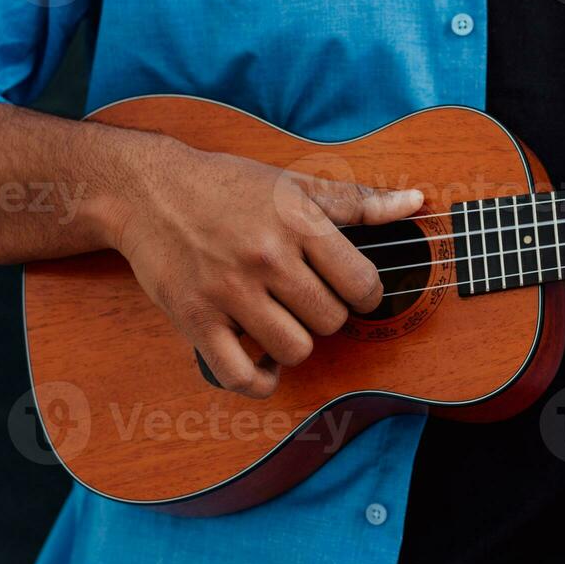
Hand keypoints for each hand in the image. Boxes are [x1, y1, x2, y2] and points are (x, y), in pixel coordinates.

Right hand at [108, 138, 422, 396]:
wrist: (149, 190)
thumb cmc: (229, 186)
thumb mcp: (295, 184)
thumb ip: (357, 202)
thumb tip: (415, 204)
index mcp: (297, 223)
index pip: (361, 283)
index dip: (366, 294)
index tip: (352, 291)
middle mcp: (266, 258)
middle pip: (331, 320)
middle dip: (328, 315)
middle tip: (308, 300)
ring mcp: (228, 291)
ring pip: (295, 350)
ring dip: (296, 344)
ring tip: (285, 323)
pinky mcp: (194, 318)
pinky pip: (241, 376)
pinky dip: (260, 380)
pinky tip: (262, 360)